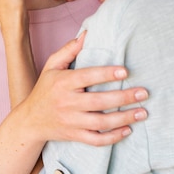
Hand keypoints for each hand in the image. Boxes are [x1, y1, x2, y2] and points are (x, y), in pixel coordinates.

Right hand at [17, 32, 147, 146]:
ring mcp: (71, 121)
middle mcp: (67, 102)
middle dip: (123, 97)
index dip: (106, 74)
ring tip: (142, 112)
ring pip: (101, 123)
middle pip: (98, 102)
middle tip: (143, 93)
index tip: (125, 71)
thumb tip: (87, 33)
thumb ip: (69, 50)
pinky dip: (113, 137)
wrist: (30, 120)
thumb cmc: (45, 89)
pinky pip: (96, 140)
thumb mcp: (51, 66)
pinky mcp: (74, 136)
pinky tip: (128, 130)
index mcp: (62, 83)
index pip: (87, 77)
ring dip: (124, 118)